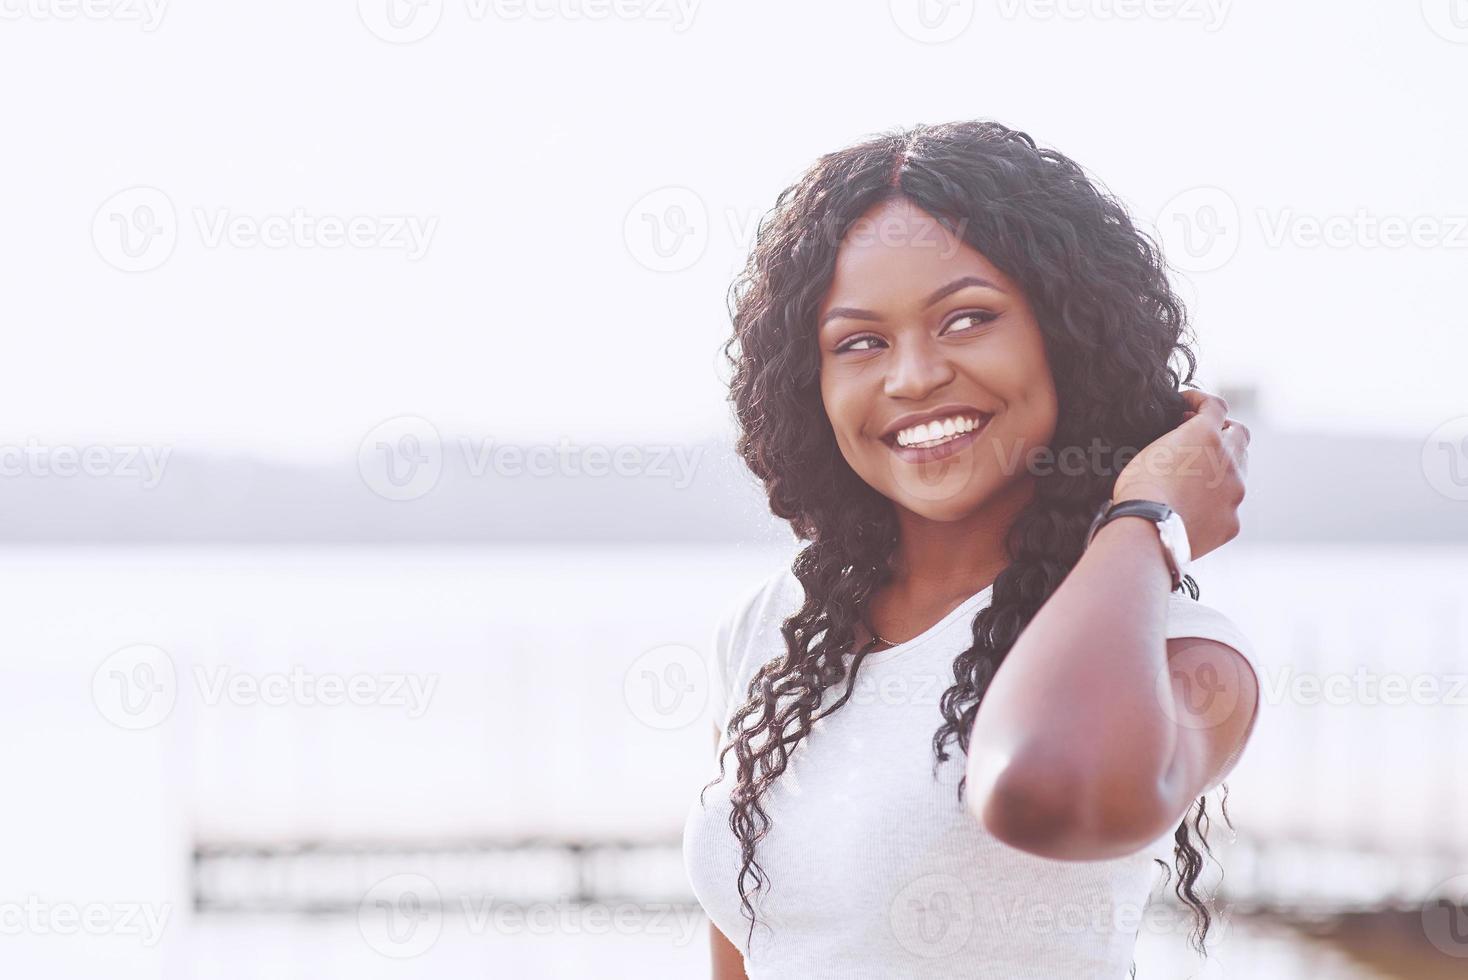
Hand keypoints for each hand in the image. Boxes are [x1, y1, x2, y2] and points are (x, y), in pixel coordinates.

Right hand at [1110, 387, 1249, 560]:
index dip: (1200, 401)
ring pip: (1238, 473)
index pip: (1215, 405)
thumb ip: (1177, 437)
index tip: (1188, 406)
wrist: (1146, 530)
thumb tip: (1184, 434)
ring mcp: (1234, 493)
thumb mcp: (1150, 448)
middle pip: (1239, 436)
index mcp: (1206, 436)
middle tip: (1200, 442)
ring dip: (1220, 470)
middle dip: (1222, 434)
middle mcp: (1228, 461)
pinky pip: (1228, 507)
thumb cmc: (1138, 488)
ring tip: (1194, 481)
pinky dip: (1214, 505)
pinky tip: (1193, 511)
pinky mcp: (1231, 522)